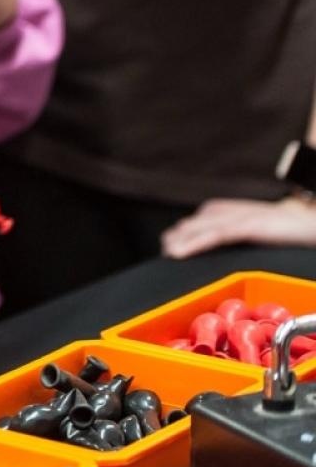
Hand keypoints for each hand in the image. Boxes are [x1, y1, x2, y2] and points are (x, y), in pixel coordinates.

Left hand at [162, 197, 315, 258]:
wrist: (312, 226)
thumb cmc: (285, 231)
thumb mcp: (254, 230)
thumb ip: (233, 233)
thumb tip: (208, 242)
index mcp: (227, 210)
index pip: (195, 222)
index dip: (178, 236)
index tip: (168, 250)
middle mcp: (229, 210)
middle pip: (192, 225)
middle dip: (175, 240)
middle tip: (165, 256)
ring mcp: (239, 217)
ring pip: (199, 229)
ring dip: (180, 242)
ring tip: (167, 254)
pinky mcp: (249, 225)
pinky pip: (216, 235)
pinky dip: (195, 243)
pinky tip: (179, 252)